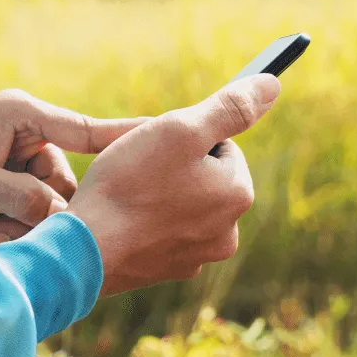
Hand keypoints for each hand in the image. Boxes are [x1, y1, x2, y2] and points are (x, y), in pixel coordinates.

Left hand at [0, 89, 145, 236]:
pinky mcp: (6, 185)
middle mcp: (25, 134)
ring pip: (55, 200)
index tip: (169, 144)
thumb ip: (24, 199)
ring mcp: (16, 161)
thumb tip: (67, 221)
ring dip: (32, 222)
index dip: (128, 141)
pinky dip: (19, 226)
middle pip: (72, 177)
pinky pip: (34, 210)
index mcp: (21, 114)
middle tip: (25, 226)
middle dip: (56, 208)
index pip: (88, 129)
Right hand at [65, 74, 280, 295]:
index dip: (186, 138)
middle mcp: (227, 232)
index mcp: (238, 195)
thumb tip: (271, 85)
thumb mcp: (182, 129)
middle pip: (203, 177)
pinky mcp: (166, 270)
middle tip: (139, 170)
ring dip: (159, 194)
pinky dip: (145, 221)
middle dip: (175, 167)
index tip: (157, 148)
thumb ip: (231, 107)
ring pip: (181, 204)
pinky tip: (123, 218)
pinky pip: (161, 231)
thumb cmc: (130, 184)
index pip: (221, 145)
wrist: (84, 249)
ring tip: (129, 194)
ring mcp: (197, 256)